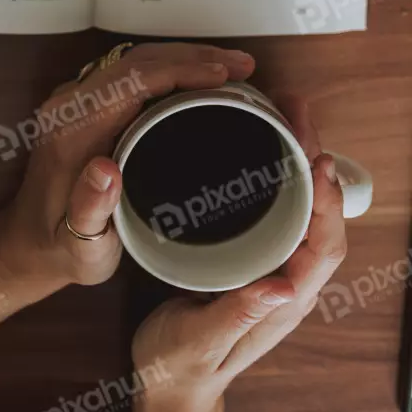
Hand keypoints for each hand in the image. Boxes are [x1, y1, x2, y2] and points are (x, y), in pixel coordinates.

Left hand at [0, 43, 255, 296]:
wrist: (28, 243)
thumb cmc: (60, 250)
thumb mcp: (79, 246)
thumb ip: (89, 209)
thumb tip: (106, 169)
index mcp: (71, 130)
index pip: (131, 81)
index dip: (180, 70)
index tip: (224, 75)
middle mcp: (70, 104)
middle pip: (137, 60)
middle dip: (193, 55)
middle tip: (244, 64)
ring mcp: (77, 99)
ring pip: (135, 60)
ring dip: (184, 56)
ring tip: (232, 66)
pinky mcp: (86, 103)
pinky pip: (132, 71)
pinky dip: (170, 67)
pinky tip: (200, 76)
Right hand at [130, 99, 345, 411]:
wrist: (169, 383)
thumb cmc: (181, 364)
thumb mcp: (200, 341)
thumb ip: (238, 315)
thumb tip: (285, 285)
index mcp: (284, 301)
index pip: (325, 246)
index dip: (327, 202)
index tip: (318, 158)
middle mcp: (288, 281)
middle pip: (321, 217)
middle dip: (316, 163)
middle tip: (298, 113)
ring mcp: (274, 267)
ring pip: (304, 209)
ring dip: (300, 162)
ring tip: (286, 117)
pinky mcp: (254, 256)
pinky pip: (281, 210)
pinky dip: (279, 174)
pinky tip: (263, 147)